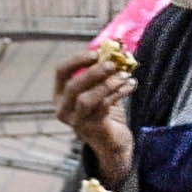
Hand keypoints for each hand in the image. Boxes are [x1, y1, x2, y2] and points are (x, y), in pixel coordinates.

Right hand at [53, 47, 134, 184]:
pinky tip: (131, 85)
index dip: (77, 60)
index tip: (96, 53)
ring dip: (107, 84)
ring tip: (125, 75)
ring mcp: (75, 120)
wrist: (113, 141)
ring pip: (86, 99)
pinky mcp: (90, 128)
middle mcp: (63, 108)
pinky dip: (118, 93)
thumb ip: (102, 73)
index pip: (61, 72)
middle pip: (73, 86)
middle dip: (93, 72)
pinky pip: (103, 107)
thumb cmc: (105, 111)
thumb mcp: (100, 89)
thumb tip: (116, 50)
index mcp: (60, 95)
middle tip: (112, 64)